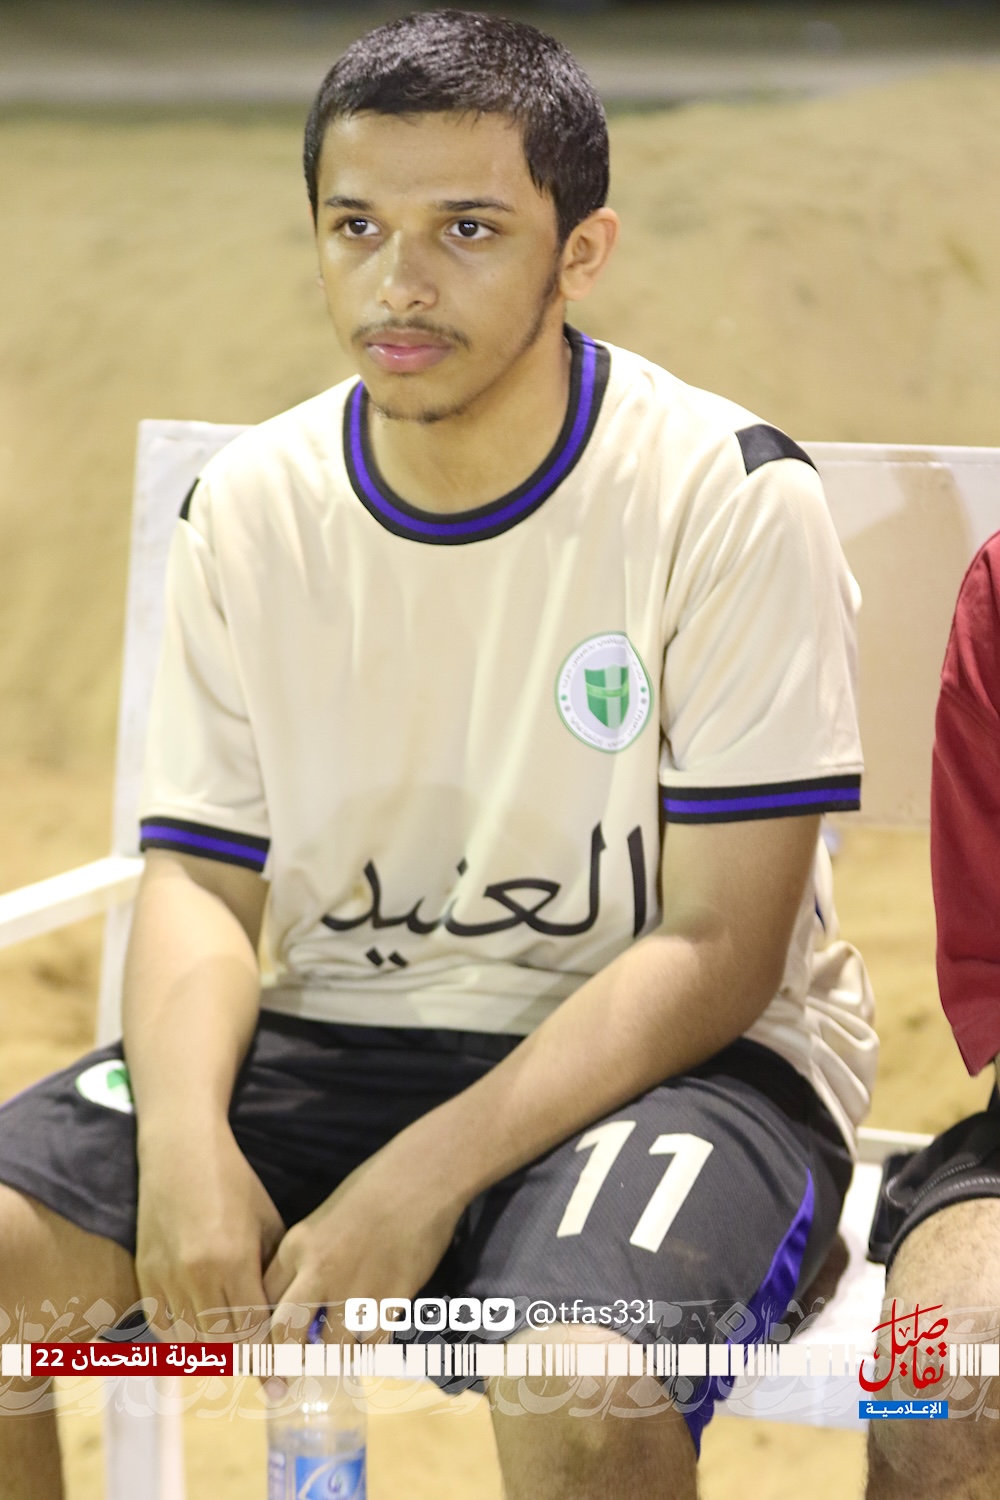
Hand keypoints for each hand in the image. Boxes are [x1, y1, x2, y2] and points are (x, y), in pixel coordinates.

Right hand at [135, 1114, 284, 1339]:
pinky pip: (162, 1327)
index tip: (277, 1350)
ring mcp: (167, 1278)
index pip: (252, 1329)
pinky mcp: (145, 1275)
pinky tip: (197, 1331)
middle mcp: (198, 1276)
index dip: (267, 1344)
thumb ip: (272, 1272)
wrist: (181, 1153)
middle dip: (243, 1349)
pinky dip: (181, 1337)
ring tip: (230, 1341)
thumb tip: (281, 1313)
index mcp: (235, 1261)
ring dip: (212, 1346)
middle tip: (256, 1350)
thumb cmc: (234, 1183)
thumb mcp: (267, 1222)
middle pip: (223, 1342)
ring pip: (191, 1340)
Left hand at [263, 1138, 463, 1343]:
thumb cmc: (372, 1190)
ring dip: (334, 1357)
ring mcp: (355, 1287)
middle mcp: (318, 1271)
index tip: (268, 1351)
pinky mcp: (391, 1298)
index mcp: (296, 1246)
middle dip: (284, 1362)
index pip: (261, 1303)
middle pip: (284, 1335)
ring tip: (339, 1355)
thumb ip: (305, 1261)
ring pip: (331, 1349)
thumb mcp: (323, 1221)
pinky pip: (371, 1345)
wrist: (420, 1177)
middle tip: (290, 1380)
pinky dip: (369, 1349)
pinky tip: (370, 1339)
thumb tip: (296, 1305)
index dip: (261, 1332)